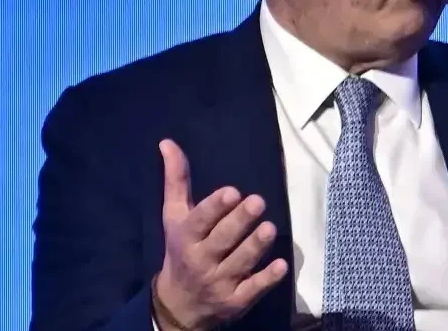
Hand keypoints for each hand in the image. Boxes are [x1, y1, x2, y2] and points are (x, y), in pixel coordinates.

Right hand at [152, 140, 288, 330]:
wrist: (178, 305)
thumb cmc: (180, 249)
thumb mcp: (174, 217)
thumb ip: (176, 180)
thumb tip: (167, 143)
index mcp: (186, 236)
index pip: (200, 221)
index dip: (215, 207)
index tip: (232, 192)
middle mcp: (200, 259)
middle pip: (221, 239)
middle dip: (239, 221)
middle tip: (258, 202)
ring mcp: (219, 282)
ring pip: (240, 262)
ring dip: (255, 246)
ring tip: (269, 227)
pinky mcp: (235, 301)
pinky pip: (252, 290)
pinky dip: (266, 279)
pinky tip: (280, 265)